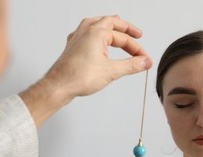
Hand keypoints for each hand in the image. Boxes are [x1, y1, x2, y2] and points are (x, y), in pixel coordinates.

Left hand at [20, 16, 152, 126]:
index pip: (123, 38)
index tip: (144, 58)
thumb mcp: (111, 71)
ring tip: (119, 31)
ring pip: (97, 25)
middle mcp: (86, 31)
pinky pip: (87, 33)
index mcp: (96, 32)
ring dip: (110, 28)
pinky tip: (97, 40)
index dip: (137, 48)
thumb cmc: (77, 77)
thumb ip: (131, 66)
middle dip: (126, 30)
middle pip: (111, 23)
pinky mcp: (73, 46)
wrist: (58, 86)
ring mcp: (77, 37)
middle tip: (137, 35)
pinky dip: (97, 34)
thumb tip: (144, 62)